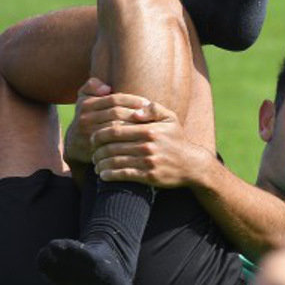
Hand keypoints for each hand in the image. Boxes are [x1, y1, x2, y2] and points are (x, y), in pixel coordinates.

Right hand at [64, 78, 149, 164]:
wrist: (76, 144)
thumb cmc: (89, 116)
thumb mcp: (85, 99)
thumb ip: (92, 87)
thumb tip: (107, 87)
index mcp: (86, 105)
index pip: (113, 99)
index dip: (132, 100)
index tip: (146, 103)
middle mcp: (86, 119)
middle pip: (116, 113)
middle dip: (136, 112)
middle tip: (151, 114)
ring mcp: (90, 134)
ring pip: (117, 128)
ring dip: (135, 125)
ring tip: (150, 123)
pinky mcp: (96, 148)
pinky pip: (117, 142)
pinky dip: (130, 138)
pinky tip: (141, 136)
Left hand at [90, 101, 213, 187]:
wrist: (192, 165)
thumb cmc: (177, 140)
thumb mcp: (171, 119)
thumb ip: (153, 109)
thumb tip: (134, 111)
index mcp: (149, 129)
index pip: (115, 129)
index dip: (99, 134)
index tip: (93, 138)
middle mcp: (147, 145)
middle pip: (112, 146)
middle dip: (97, 150)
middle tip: (92, 152)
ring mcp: (148, 161)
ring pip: (115, 161)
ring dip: (101, 163)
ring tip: (96, 164)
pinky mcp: (149, 176)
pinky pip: (123, 175)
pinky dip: (110, 175)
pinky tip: (103, 175)